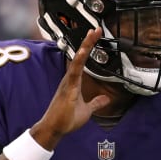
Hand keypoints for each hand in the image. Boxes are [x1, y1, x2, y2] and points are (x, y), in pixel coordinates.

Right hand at [32, 28, 109, 148]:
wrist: (54, 130)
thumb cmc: (66, 119)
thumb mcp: (87, 110)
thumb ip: (96, 103)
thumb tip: (106, 99)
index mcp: (74, 82)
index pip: (82, 61)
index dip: (89, 48)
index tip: (95, 36)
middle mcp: (70, 79)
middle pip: (79, 56)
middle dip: (88, 42)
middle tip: (96, 29)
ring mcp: (68, 83)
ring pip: (77, 61)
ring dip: (85, 47)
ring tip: (91, 35)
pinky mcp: (68, 89)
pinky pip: (74, 72)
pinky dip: (79, 61)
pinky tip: (83, 52)